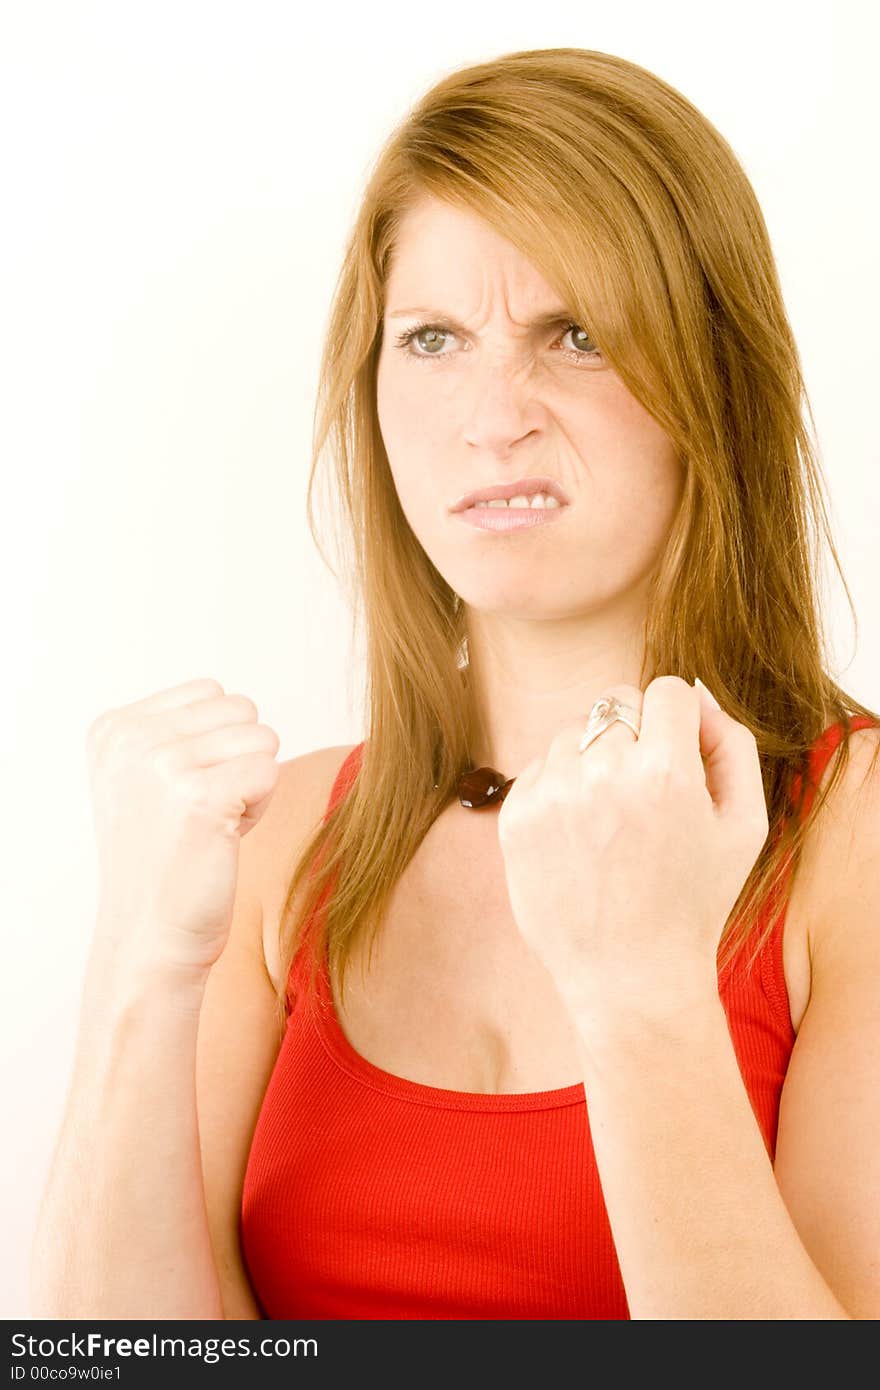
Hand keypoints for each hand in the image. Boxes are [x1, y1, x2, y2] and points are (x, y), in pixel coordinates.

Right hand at [86, 677, 281, 975]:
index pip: (211, 692)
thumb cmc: (162, 860)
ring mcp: (164, 765)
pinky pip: (270, 771)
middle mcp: (132, 739)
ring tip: (212, 824)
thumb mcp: (142, 779)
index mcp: (114, 728)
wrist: (150, 935)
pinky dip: (260, 807)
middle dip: (239, 759)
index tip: (185, 793)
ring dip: (251, 784)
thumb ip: (176, 731)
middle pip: (241, 710)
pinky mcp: (202, 797)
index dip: (216, 743)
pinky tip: (224, 837)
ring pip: (261, 739)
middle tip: (204, 811)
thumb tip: (238, 702)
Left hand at [495, 676, 769, 1029]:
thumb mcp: (744, 825)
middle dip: (636, 735)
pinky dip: (561, 788)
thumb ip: (732, 745)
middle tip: (646, 791)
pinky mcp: (515, 817)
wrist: (629, 977)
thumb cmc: (694, 902)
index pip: (667, 691)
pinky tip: (581, 837)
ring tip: (612, 821)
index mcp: (666, 771)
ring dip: (593, 759)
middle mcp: (603, 773)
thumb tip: (697, 696)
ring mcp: (552, 795)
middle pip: (615, 703)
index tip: (679, 755)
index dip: (678, 721)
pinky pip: (540, 766)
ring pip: (573, 731)